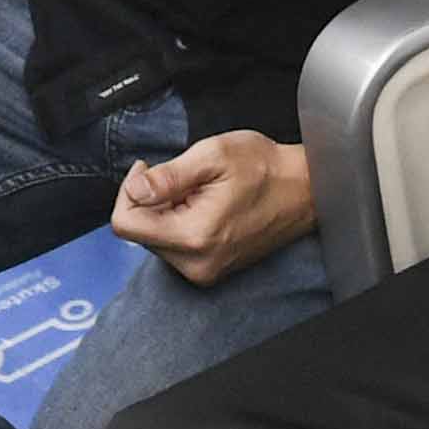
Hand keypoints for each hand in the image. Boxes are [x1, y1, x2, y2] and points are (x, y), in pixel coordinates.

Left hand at [111, 131, 315, 285]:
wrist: (303, 190)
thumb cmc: (265, 168)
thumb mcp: (212, 156)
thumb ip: (168, 176)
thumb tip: (134, 188)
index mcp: (194, 237)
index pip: (125, 224)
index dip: (129, 190)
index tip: (149, 170)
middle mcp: (196, 264)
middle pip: (139, 231)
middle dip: (152, 200)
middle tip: (184, 178)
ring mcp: (204, 271)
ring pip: (155, 238)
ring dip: (167, 210)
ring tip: (200, 192)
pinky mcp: (210, 271)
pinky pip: (174, 246)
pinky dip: (180, 222)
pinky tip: (205, 206)